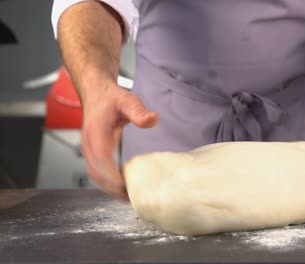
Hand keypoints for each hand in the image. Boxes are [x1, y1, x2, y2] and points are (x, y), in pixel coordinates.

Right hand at [80, 81, 157, 198]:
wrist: (96, 93)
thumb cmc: (111, 98)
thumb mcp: (128, 100)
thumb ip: (139, 111)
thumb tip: (153, 120)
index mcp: (96, 133)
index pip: (101, 160)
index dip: (111, 175)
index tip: (125, 186)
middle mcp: (88, 144)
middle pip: (96, 174)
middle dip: (112, 188)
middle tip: (132, 198)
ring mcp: (88, 150)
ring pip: (95, 176)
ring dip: (110, 188)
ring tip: (129, 197)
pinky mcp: (92, 154)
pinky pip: (97, 172)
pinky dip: (108, 183)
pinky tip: (123, 187)